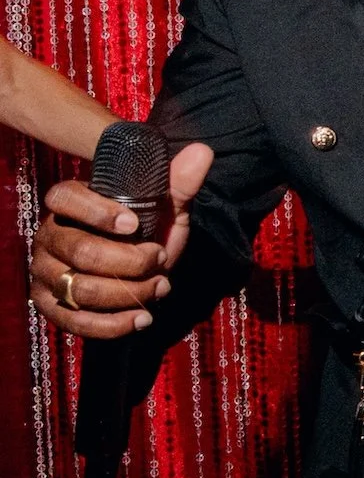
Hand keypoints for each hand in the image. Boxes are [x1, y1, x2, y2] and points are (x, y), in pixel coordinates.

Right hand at [30, 143, 212, 338]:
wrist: (140, 266)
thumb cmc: (147, 229)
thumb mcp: (165, 206)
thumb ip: (178, 182)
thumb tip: (202, 152)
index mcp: (69, 203)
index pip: (65, 198)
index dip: (97, 212)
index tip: (135, 224)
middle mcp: (50, 236)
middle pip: (81, 252)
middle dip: (130, 262)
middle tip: (160, 260)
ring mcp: (46, 273)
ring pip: (80, 290)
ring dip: (129, 293)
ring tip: (159, 287)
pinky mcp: (52, 306)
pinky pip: (77, 322)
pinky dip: (114, 324)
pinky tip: (143, 318)